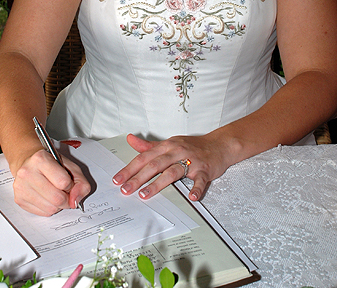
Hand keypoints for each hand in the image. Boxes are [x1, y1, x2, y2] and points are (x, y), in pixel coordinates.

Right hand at [13, 149, 90, 215]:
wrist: (28, 161)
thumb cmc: (49, 163)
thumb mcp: (69, 165)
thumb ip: (80, 182)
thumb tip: (75, 201)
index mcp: (41, 159)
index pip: (63, 182)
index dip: (70, 185)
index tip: (67, 181)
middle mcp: (28, 172)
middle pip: (57, 198)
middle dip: (66, 198)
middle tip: (65, 191)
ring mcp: (21, 187)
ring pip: (50, 209)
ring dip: (58, 205)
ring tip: (56, 193)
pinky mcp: (19, 199)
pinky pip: (42, 213)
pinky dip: (49, 208)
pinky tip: (47, 197)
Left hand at [112, 133, 230, 201]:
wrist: (218, 145)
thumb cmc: (192, 146)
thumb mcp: (169, 143)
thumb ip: (149, 146)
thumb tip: (130, 140)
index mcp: (167, 146)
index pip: (144, 157)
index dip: (130, 168)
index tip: (118, 179)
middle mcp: (177, 151)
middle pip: (155, 164)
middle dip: (138, 178)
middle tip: (126, 189)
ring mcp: (191, 161)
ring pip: (172, 171)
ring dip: (158, 184)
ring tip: (145, 194)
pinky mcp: (204, 170)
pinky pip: (200, 180)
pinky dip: (196, 188)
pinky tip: (191, 197)